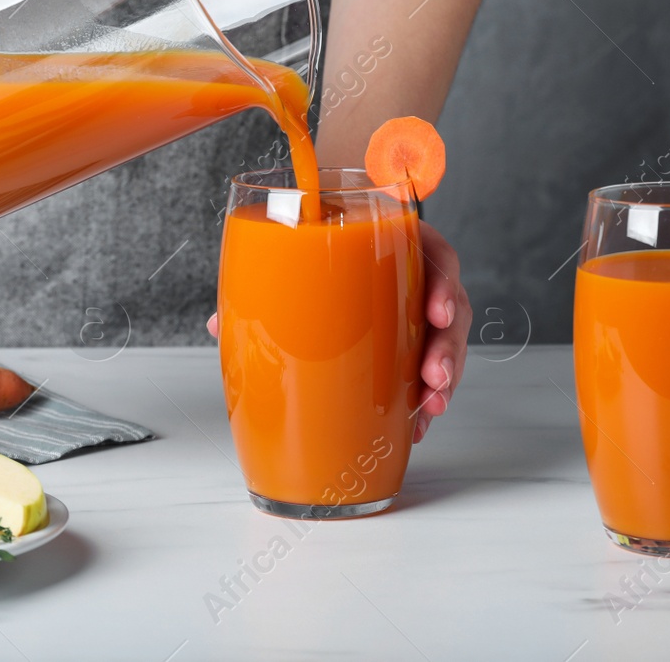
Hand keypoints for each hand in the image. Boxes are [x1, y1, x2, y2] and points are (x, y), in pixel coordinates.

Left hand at [204, 220, 472, 443]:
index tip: (438, 311)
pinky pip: (430, 372)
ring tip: (430, 406)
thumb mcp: (287, 266)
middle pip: (450, 305)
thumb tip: (220, 323)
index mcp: (391, 245)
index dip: (443, 282)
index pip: (433, 254)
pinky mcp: (413, 346)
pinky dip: (424, 399)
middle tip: (433, 375)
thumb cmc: (306, 263)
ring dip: (445, 375)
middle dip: (447, 344)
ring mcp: (415, 313)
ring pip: (446, 342)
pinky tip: (415, 423)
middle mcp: (412, 277)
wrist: (307, 276)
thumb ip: (262, 289)